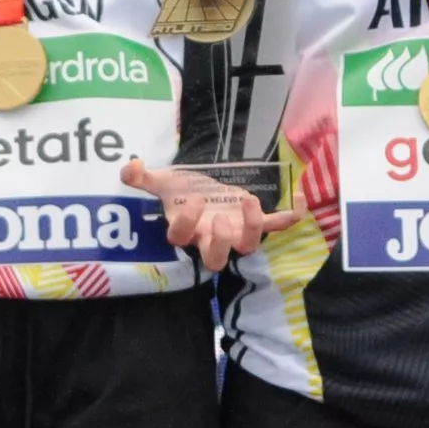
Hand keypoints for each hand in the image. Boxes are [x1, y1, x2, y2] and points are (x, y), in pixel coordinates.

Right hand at [122, 158, 304, 272]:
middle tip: (221, 219)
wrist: (206, 189)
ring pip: (247, 247)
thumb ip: (143, 178)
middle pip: (216, 260)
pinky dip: (290, 215)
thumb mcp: (164, 182)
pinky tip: (299, 197)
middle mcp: (211, 238)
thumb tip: (129, 167)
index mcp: (187, 230)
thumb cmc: (183, 191)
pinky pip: (276, 225)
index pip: (180, 238)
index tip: (194, 199)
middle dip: (220, 243)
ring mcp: (236, 233)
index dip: (186, 224)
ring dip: (251, 227)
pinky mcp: (256, 222)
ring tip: (249, 200)